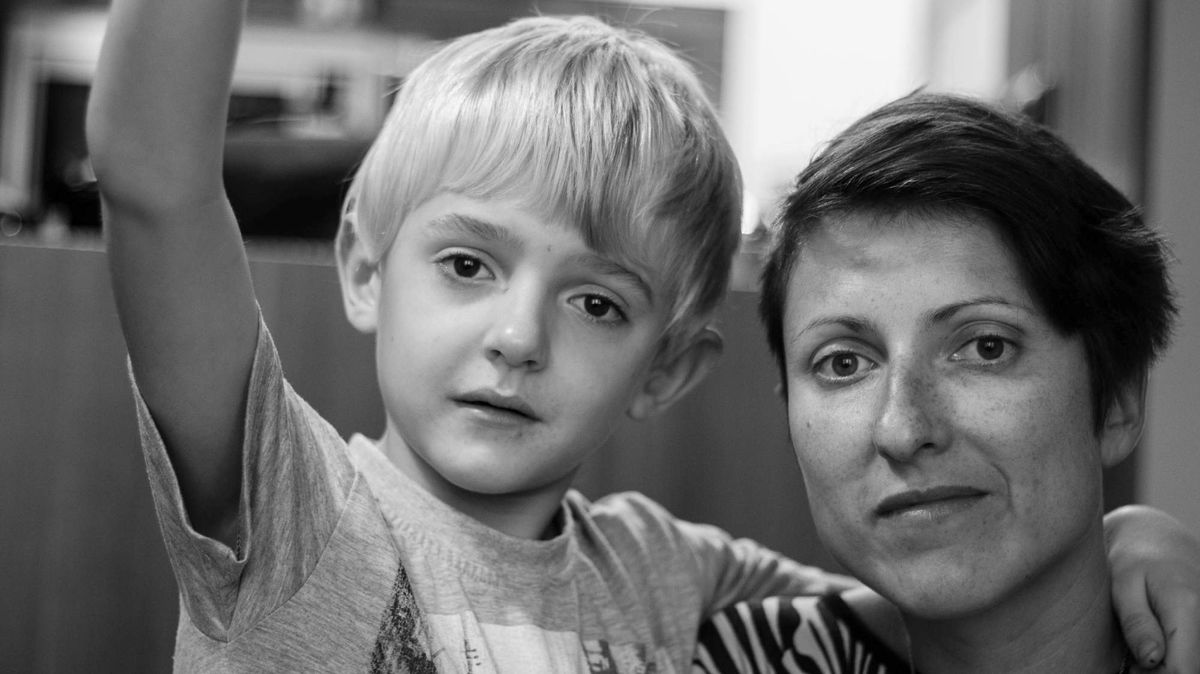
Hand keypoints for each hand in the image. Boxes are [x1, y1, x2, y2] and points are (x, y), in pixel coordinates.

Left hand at [1106, 504, 1199, 671]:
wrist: (1160, 540)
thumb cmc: (1134, 560)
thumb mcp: (1123, 585)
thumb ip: (1136, 622)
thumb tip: (1151, 660)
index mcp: (1187, 606)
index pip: (1183, 669)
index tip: (1131, 669)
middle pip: (1190, 670)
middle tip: (1131, 662)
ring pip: (1192, 663)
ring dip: (1165, 667)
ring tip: (1140, 652)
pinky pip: (1192, 654)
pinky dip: (1172, 659)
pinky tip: (1154, 648)